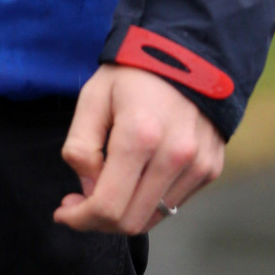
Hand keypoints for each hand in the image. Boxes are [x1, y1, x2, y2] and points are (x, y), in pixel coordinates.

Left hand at [53, 63, 223, 234]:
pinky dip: (149, 201)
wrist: (187, 52)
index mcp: (140, 136)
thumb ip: (81, 147)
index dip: (80, 218)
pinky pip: (174, 203)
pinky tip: (136, 177)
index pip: (108, 206)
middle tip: (80, 203)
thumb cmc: (132, 73)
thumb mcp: (93, 97)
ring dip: (125, 213)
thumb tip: (87, 191)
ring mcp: (197, 164)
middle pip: (131, 222)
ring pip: (153, 218)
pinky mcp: (211, 167)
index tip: (63, 212)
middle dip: (98, 221)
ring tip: (108, 187)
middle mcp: (174, 156)